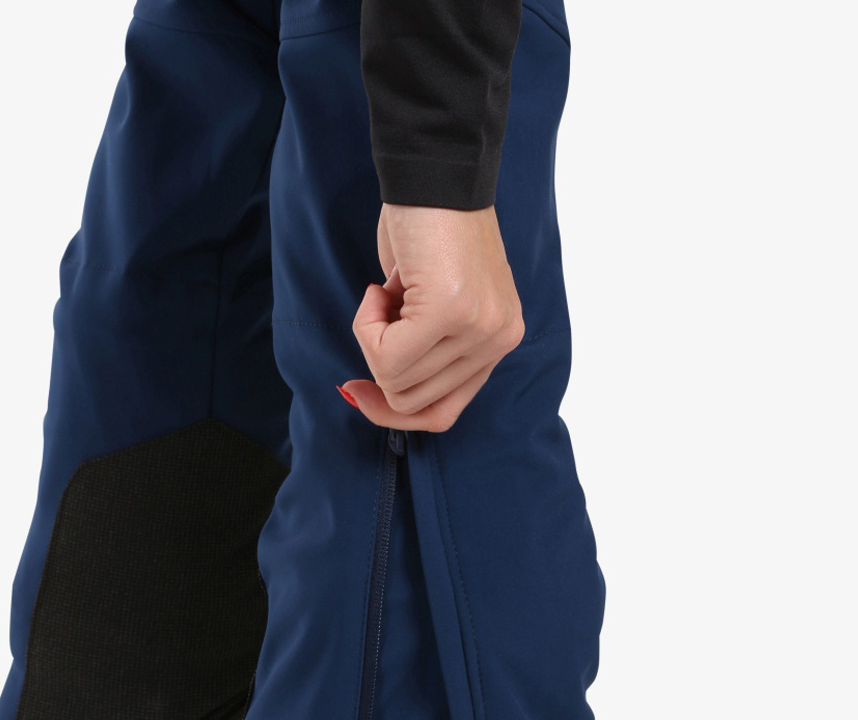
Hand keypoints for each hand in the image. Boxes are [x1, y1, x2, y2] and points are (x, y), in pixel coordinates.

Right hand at [339, 204, 524, 432]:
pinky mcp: (451, 313)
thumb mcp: (432, 303)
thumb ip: (424, 349)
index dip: (394, 410)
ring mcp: (478, 329)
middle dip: (378, 366)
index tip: (359, 388)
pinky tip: (380, 285)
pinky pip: (385, 355)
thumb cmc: (427, 226)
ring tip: (386, 290)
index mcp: (499, 341)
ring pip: (396, 382)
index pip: (444, 413)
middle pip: (415, 404)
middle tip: (377, 314)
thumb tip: (381, 394)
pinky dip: (365, 324)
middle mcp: (498, 340)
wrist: (433, 167)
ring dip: (371, 338)